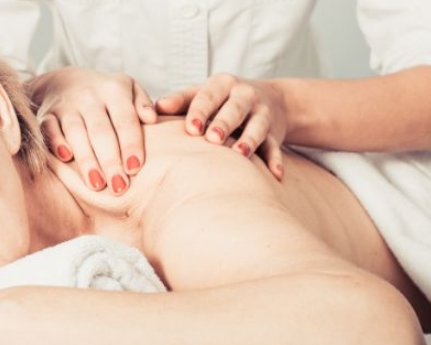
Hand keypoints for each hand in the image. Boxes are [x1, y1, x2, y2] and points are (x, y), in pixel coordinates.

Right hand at [29, 67, 156, 193]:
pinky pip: (49, 128)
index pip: (125, 119)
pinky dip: (56, 142)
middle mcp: (89, 96)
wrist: (66, 81)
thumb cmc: (108, 95)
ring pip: (75, 132)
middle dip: (110, 160)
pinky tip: (66, 159)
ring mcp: (67, 105)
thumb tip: (152, 118)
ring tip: (97, 184)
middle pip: (100, 131)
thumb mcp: (130, 89)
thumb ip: (143, 103)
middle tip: (118, 187)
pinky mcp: (47, 114)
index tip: (135, 168)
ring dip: (86, 159)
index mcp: (114, 90)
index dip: (130, 144)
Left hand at [156, 74, 286, 179]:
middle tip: (212, 139)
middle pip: (234, 109)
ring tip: (240, 154)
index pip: (208, 97)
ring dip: (249, 140)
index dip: (199, 112)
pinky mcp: (274, 133)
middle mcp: (245, 96)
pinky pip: (275, 146)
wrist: (273, 99)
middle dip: (224, 123)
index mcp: (223, 85)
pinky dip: (276, 160)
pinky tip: (275, 174)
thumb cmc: (223, 100)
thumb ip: (180, 101)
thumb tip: (154, 108)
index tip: (190, 128)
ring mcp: (262, 114)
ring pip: (257, 127)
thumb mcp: (203, 94)